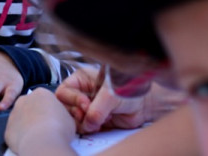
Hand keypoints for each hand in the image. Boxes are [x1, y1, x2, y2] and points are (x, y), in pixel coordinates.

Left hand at [5, 88, 75, 155]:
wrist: (43, 142)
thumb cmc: (58, 128)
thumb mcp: (69, 117)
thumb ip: (62, 114)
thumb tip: (61, 118)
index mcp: (41, 93)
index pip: (45, 98)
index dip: (50, 109)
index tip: (54, 117)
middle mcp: (24, 100)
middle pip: (30, 106)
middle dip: (36, 114)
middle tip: (46, 126)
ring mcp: (13, 114)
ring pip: (21, 119)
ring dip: (28, 125)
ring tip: (38, 136)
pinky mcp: (8, 129)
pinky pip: (15, 132)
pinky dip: (21, 137)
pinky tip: (30, 141)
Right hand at [56, 68, 184, 133]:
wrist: (144, 104)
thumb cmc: (128, 90)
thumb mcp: (110, 96)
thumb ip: (96, 110)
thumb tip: (88, 124)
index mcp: (81, 79)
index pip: (63, 92)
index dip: (73, 100)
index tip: (87, 104)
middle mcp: (81, 92)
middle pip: (65, 107)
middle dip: (77, 113)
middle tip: (89, 114)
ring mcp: (87, 107)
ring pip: (73, 118)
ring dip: (84, 122)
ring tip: (100, 119)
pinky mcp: (93, 119)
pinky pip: (84, 127)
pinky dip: (91, 128)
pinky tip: (102, 124)